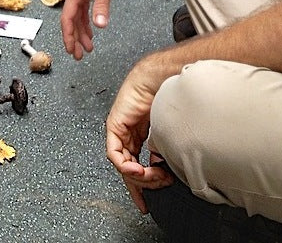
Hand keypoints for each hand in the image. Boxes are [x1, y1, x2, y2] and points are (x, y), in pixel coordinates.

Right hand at [60, 0, 121, 58]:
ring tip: (88, 48)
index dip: (68, 36)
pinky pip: (81, 10)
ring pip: (76, 17)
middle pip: (70, 20)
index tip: (71, 50)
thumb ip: (102, 5)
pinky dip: (85, 22)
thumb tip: (100, 25)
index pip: (67, 19)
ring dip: (81, 32)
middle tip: (79, 55)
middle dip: (74, 39)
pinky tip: (91, 31)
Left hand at [106, 61, 176, 211]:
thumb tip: (165, 169)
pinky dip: (125, 165)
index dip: (141, 186)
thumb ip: (162, 151)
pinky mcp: (114, 126)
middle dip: (143, 184)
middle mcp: (128, 135)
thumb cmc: (167, 97)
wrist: (160, 79)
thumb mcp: (166, 133)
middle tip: (158, 187)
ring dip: (138, 176)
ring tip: (153, 177)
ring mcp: (120, 132)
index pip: (136, 166)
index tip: (145, 203)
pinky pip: (115, 153)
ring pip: (122, 165)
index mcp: (140, 136)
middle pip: (128, 169)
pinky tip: (138, 169)